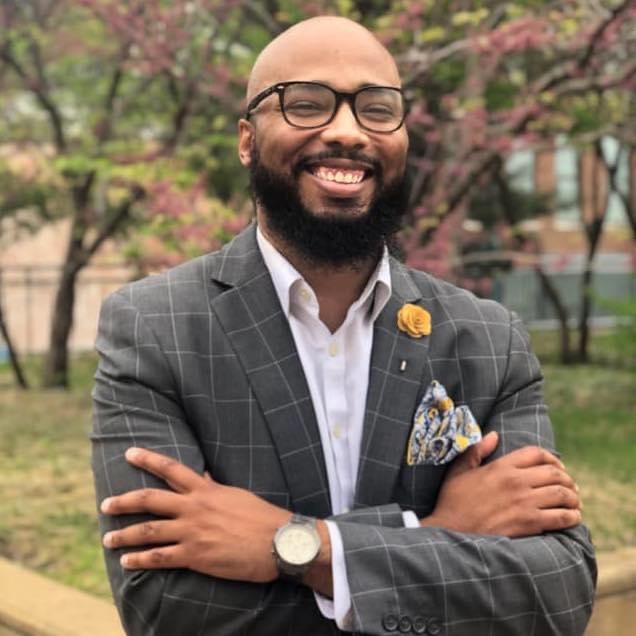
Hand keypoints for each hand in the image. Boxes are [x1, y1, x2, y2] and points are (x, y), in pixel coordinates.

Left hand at [100, 448, 291, 581]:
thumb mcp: (236, 495)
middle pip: (150, 499)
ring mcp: (193, 532)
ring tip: (107, 537)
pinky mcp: (195, 556)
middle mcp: (194, 507)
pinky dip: (140, 559)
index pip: (171, 469)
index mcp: (206, 489)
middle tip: (105, 503)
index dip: (148, 459)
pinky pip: (160, 558)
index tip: (129, 453)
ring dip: (124, 534)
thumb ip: (214, 486)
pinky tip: (127, 561)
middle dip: (124, 501)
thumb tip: (202, 476)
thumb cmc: (261, 517)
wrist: (278, 542)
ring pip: (149, 530)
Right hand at [421, 432, 581, 536]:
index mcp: (501, 466)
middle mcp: (515, 481)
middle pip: (554, 473)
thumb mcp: (459, 470)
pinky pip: (560, 517)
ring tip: (575, 502)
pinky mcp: (528, 523)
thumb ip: (476, 450)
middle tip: (571, 487)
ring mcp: (523, 502)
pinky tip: (573, 518)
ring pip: (561, 494)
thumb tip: (494, 435)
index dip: (552, 458)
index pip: (536, 453)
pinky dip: (572, 516)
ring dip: (573, 498)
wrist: (449, 531)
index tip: (558, 466)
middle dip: (567, 479)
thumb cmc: (452, 501)